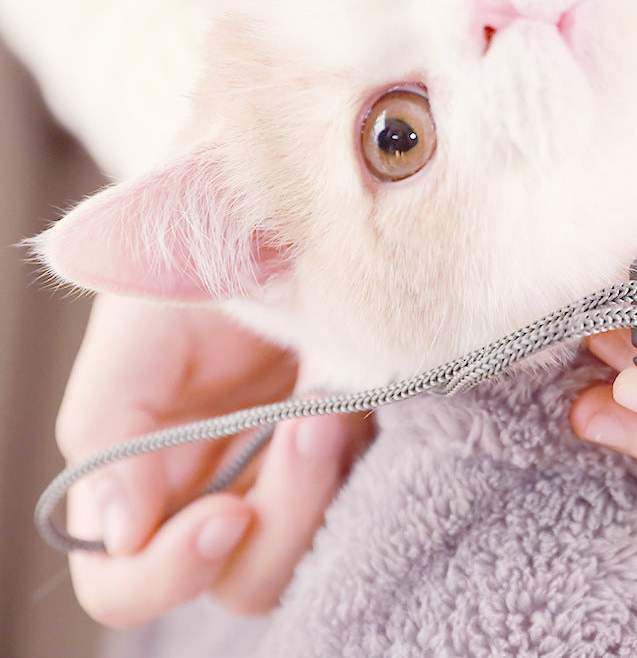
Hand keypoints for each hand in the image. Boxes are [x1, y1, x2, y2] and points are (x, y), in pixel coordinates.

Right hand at [56, 294, 371, 627]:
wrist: (272, 217)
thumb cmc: (190, 265)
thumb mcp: (139, 328)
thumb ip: (110, 424)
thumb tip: (118, 533)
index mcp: (139, 473)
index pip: (124, 579)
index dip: (167, 573)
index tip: (228, 515)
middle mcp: (213, 488)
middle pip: (239, 576)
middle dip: (281, 519)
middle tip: (309, 427)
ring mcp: (286, 472)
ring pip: (308, 547)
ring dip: (326, 490)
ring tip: (334, 400)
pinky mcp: (347, 447)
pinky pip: (364, 492)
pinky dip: (366, 459)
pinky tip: (361, 394)